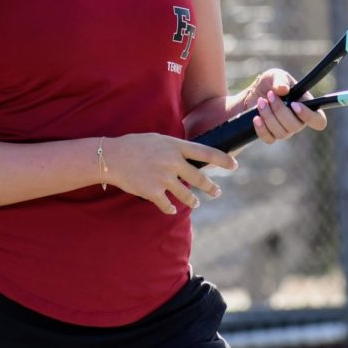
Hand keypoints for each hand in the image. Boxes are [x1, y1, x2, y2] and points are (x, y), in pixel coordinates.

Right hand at [106, 134, 237, 214]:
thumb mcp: (158, 139)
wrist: (112, 157)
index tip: (235, 165)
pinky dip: (170, 208)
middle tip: (217, 192)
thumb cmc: (135, 145)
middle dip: (211, 187)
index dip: (223, 160)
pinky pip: (168, 205)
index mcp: (175, 146)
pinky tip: (171, 208)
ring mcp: (163, 178)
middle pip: (199, 178)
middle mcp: (172, 162)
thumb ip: (175, 148)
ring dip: (193, 201)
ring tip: (196, 203)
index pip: (206, 152)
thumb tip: (191, 156)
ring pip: (186, 195)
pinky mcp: (153, 192)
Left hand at [246, 69, 327, 143]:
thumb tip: (283, 90)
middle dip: (280, 110)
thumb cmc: (270, 84)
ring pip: (282, 133)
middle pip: (295, 126)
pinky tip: (256, 117)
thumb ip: (280, 80)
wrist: (253, 93)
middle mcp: (298, 121)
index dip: (309, 116)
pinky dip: (261, 128)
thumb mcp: (275, 75)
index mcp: (306, 106)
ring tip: (261, 101)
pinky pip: (269, 139)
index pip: (319, 121)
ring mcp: (285, 130)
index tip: (293, 104)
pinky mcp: (272, 136)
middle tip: (270, 95)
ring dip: (269, 116)